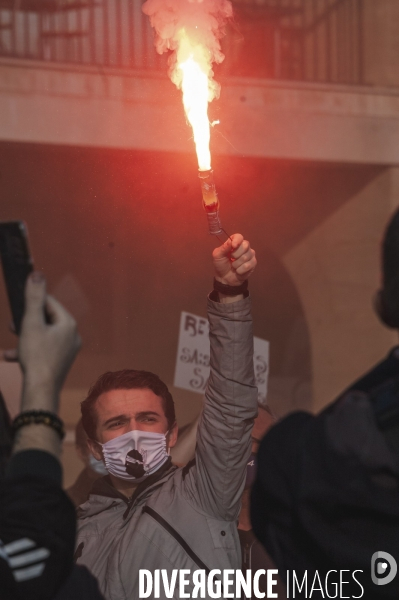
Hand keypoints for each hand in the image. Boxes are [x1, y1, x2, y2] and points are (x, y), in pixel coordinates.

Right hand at [18, 272, 80, 411]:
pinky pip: (43, 350)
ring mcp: (67, 350)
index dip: (32, 302)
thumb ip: (34, 298)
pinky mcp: (60, 362)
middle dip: (28, 320)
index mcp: (68, 324)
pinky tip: (12, 356)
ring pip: (43, 335)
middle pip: (47, 319)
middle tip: (12, 324)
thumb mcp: (31, 323)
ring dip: (26, 335)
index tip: (18, 305)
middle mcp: (72, 336)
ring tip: (12, 336)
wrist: (40, 390)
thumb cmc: (36, 356)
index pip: (50, 303)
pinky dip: (28, 350)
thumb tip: (37, 274)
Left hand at [213, 234, 256, 286]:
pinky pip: (248, 265)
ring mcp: (250, 255)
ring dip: (236, 264)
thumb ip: (223, 248)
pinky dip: (240, 270)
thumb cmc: (221, 264)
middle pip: (245, 245)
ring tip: (233, 266)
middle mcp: (244, 247)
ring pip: (246, 257)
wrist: (224, 278)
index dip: (237, 240)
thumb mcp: (217, 256)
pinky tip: (238, 271)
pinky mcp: (253, 263)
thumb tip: (230, 242)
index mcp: (235, 243)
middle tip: (231, 259)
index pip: (239, 237)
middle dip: (236, 254)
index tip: (233, 246)